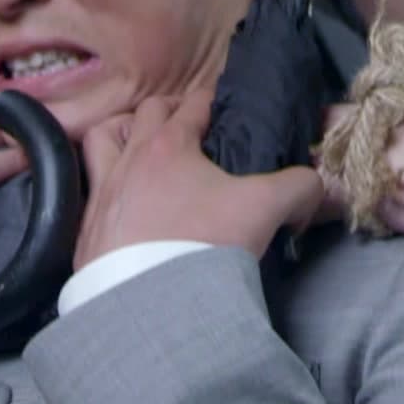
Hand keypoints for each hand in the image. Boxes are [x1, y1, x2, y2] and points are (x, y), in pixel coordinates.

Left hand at [75, 89, 324, 270]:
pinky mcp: (85, 230)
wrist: (151, 305)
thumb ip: (299, 187)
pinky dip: (105, 186)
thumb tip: (317, 183)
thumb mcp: (264, 209)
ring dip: (121, 135)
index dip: (212, 99)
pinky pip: (89, 190)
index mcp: (169, 145)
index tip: (223, 103)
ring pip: (101, 140)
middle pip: (144, 113)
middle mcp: (128, 160)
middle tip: (186, 124)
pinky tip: (120, 203)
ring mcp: (101, 194)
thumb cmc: (204, 242)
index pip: (193, 104)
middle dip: (167, 110)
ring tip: (138, 148)